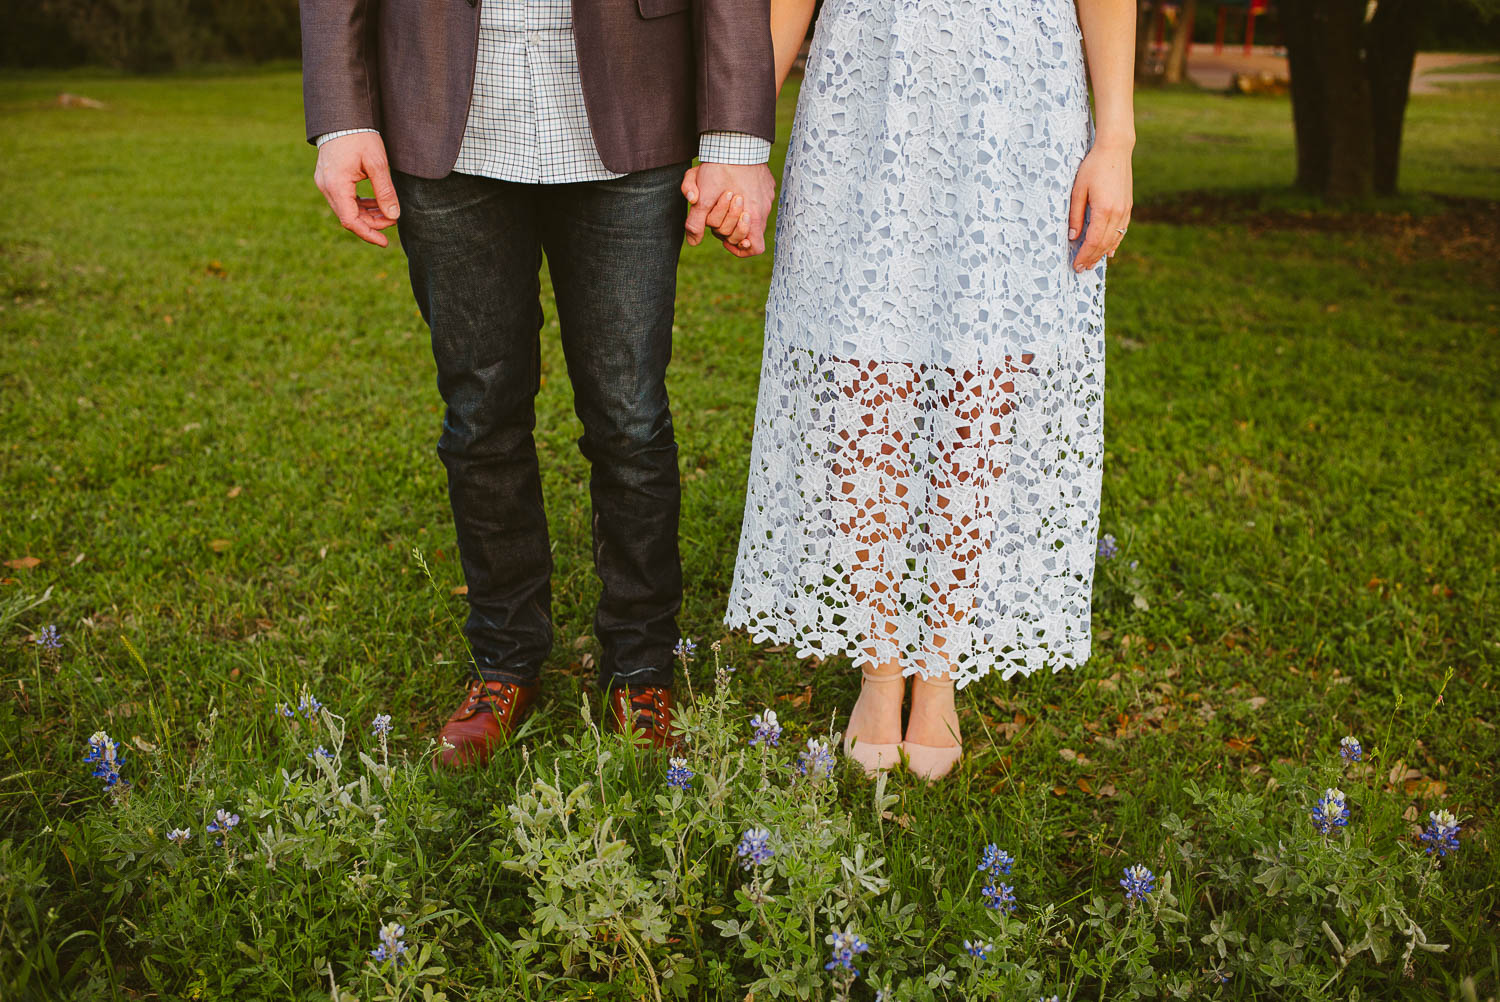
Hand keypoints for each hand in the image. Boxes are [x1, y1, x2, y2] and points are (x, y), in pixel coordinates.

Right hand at [314, 132, 400, 246]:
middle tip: (393, 220)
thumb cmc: (360, 135)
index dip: (368, 234)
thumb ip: (385, 191)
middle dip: (372, 223)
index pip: (350, 221)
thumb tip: (394, 216)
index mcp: (336, 185)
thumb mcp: (377, 163)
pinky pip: (344, 198)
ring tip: (388, 212)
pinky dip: (360, 204)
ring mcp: (325, 182)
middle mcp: (326, 186)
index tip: (385, 242)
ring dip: (367, 214)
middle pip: (349, 216)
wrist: (343, 115)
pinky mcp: (328, 178)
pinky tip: (376, 202)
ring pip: (346, 208)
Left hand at [681, 162, 775, 257]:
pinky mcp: (767, 185)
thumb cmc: (719, 168)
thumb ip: (696, 221)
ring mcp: (768, 197)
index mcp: (753, 217)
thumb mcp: (702, 197)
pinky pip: (758, 199)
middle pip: (748, 232)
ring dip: (736, 213)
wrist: (735, 140)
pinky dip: (745, 199)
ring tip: (724, 196)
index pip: (755, 248)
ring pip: (752, 215)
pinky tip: (733, 185)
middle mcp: (764, 210)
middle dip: (729, 227)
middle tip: (718, 210)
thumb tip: (694, 242)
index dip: (739, 249)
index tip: (725, 238)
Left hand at [1067, 139, 1132, 271]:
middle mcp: (1117, 212)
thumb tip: (1073, 237)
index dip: (1084, 255)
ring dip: (1102, 253)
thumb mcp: (1078, 190)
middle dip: (1092, 258)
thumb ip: (1075, 215)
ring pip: (1114, 239)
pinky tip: (1109, 251)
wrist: (1115, 150)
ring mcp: (1125, 210)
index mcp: (1104, 210)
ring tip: (1092, 263)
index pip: (1093, 241)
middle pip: (1104, 244)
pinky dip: (1114, 242)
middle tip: (1081, 269)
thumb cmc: (1093, 167)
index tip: (1076, 265)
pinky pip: (1122, 230)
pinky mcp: (1128, 206)